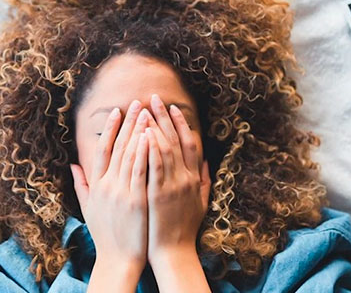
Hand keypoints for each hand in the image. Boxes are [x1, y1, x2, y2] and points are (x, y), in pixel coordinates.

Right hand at [70, 100, 151, 290]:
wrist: (117, 259)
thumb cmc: (106, 234)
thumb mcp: (88, 207)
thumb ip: (81, 184)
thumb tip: (73, 165)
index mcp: (97, 185)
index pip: (102, 149)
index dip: (110, 129)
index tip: (118, 111)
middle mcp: (107, 185)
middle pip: (118, 147)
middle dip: (128, 123)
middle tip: (137, 102)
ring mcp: (121, 192)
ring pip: (130, 155)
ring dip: (138, 131)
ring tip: (147, 112)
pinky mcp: (136, 200)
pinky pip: (141, 171)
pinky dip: (144, 152)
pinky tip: (150, 136)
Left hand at [145, 94, 210, 260]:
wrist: (174, 251)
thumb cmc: (185, 228)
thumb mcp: (201, 202)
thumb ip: (205, 180)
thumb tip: (207, 161)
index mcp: (195, 178)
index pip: (189, 143)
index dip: (181, 123)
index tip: (172, 107)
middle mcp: (186, 178)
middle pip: (175, 140)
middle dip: (163, 117)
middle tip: (153, 98)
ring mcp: (173, 186)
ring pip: (164, 149)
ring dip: (154, 127)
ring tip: (144, 110)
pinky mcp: (159, 194)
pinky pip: (154, 166)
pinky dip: (150, 149)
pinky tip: (143, 134)